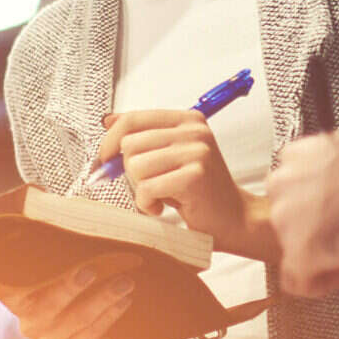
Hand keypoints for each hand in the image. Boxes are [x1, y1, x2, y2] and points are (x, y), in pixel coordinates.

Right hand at [0, 253, 141, 338]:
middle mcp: (28, 323)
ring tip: (125, 282)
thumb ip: (41, 241)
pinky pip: (93, 336)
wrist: (64, 317)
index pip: (18, 286)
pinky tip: (124, 301)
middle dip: (73, 288)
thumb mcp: (44, 262)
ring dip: (104, 300)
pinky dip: (111, 316)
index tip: (48, 260)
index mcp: (14, 298)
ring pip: (78, 321)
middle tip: (94, 269)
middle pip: (50, 306)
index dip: (32, 274)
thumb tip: (43, 200)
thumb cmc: (54, 278)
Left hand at [97, 109, 268, 256]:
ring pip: (135, 166)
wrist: (233, 219)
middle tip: (152, 183)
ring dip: (140, 188)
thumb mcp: (168, 155)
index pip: (133, 119)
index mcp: (187, 120)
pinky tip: (164, 206)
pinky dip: (147, 203)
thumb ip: (143, 136)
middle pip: (130, 144)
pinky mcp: (195, 176)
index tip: (105, 158)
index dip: (110, 140)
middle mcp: (194, 131)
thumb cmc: (197, 190)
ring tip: (161, 195)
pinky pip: (146, 188)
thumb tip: (108, 121)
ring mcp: (197, 152)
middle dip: (131, 171)